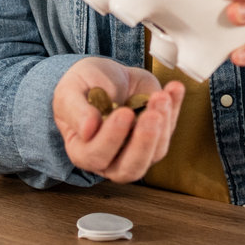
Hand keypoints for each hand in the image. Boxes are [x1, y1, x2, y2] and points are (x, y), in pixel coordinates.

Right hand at [53, 57, 185, 181]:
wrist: (104, 76)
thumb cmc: (83, 87)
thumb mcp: (70, 91)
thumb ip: (75, 110)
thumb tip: (87, 129)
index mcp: (83, 151)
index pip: (97, 156)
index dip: (111, 138)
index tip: (123, 113)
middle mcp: (111, 158)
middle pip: (131, 167)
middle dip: (144, 142)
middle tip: (151, 115)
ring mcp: (137, 149)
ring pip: (156, 152)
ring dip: (163, 124)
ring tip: (161, 96)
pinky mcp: (157, 135)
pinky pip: (170, 127)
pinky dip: (175, 108)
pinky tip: (174, 89)